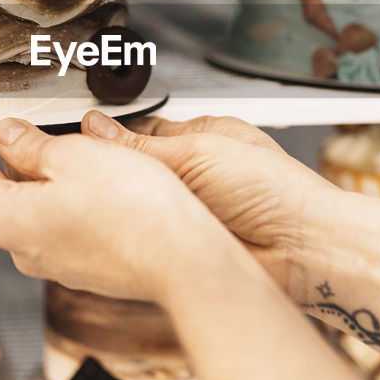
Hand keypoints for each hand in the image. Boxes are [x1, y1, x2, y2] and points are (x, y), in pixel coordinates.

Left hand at [0, 119, 228, 303]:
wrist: (183, 262)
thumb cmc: (134, 211)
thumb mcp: (76, 156)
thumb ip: (33, 146)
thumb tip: (8, 139)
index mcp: (6, 215)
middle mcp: (20, 244)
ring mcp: (51, 257)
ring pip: (22, 202)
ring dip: (18, 171)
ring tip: (28, 139)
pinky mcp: (81, 261)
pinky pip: (53, 217)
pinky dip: (51, 191)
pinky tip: (73, 173)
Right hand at [80, 112, 334, 294]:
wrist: (305, 250)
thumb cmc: (276, 193)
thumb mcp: (199, 155)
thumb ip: (142, 147)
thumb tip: (96, 129)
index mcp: (204, 137)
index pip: (143, 131)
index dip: (108, 135)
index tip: (74, 139)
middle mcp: (196, 173)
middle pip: (135, 168)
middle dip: (108, 171)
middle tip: (74, 172)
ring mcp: (191, 211)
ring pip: (137, 203)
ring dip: (117, 204)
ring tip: (90, 201)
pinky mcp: (187, 244)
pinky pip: (147, 235)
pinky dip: (129, 234)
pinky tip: (114, 233)